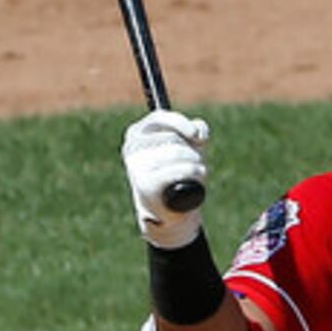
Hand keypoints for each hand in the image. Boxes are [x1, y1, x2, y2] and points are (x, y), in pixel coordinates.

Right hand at [121, 110, 210, 248]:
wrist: (170, 212)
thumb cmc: (178, 174)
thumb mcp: (187, 148)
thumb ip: (194, 132)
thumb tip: (198, 132)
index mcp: (137, 134)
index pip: (158, 118)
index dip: (180, 123)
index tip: (197, 135)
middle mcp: (132, 148)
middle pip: (172, 138)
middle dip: (192, 150)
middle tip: (196, 162)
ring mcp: (137, 167)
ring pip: (177, 153)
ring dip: (196, 164)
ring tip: (196, 174)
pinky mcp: (145, 184)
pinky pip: (177, 171)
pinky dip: (191, 174)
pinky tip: (194, 183)